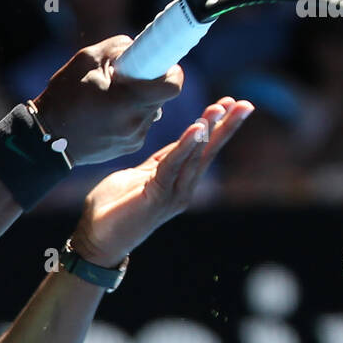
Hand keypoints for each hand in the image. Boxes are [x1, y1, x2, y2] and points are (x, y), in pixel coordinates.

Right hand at [31, 35, 183, 164]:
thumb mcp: (86, 59)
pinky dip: (131, 115)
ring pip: (152, 111)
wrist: (46, 137)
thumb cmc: (64, 96)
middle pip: (162, 97)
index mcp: (128, 101)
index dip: (170, 72)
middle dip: (149, 84)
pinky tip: (107, 114)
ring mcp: (134, 138)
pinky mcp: (129, 147)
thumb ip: (118, 47)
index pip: (173, 85)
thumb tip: (138, 49)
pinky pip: (140, 124)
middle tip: (127, 79)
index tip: (159, 66)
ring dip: (139, 101)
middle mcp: (136, 123)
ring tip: (111, 99)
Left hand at [70, 98, 253, 264]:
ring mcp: (172, 195)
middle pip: (208, 152)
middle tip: (245, 104)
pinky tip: (197, 129)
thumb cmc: (114, 207)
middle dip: (226, 127)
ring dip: (209, 131)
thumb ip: (158, 163)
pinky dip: (185, 147)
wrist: (97, 239)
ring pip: (195, 157)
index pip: (201, 149)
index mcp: (177, 180)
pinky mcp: (157, 198)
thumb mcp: (139, 176)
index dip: (215, 126)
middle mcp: (182, 188)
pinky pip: (172, 166)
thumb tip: (173, 145)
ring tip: (221, 108)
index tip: (229, 102)